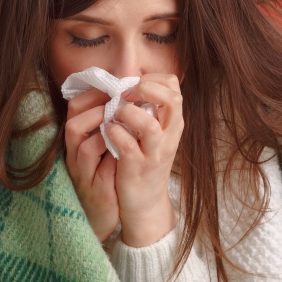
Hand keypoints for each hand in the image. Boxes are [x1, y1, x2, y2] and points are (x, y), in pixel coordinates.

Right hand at [64, 89, 118, 241]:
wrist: (106, 218)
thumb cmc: (108, 179)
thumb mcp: (107, 150)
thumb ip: (111, 127)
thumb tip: (128, 97)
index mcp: (78, 142)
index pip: (76, 108)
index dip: (93, 94)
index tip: (115, 88)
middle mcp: (73, 155)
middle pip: (73, 122)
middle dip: (96, 106)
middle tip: (119, 101)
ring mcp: (81, 172)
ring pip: (81, 140)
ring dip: (102, 125)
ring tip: (121, 120)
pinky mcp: (94, 188)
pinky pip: (95, 163)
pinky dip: (108, 149)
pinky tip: (124, 145)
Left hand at [106, 73, 182, 246]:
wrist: (146, 204)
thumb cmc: (145, 163)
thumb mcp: (154, 134)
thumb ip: (148, 110)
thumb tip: (128, 83)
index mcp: (173, 123)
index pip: (173, 86)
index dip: (152, 78)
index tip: (132, 85)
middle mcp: (169, 136)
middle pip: (172, 99)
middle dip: (145, 89)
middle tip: (125, 95)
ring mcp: (154, 153)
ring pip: (149, 125)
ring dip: (127, 114)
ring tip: (115, 115)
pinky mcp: (137, 168)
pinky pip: (126, 145)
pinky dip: (114, 133)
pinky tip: (107, 132)